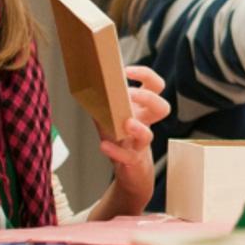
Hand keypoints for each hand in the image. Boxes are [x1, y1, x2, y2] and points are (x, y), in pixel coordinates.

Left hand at [98, 66, 170, 208]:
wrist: (130, 172)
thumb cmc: (121, 140)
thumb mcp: (110, 117)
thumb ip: (100, 101)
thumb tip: (83, 81)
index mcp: (142, 110)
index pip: (155, 86)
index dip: (146, 75)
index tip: (127, 71)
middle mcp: (146, 125)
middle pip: (162, 107)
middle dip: (147, 98)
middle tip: (130, 94)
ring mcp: (140, 144)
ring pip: (148, 136)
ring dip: (138, 128)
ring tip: (126, 122)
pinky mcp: (133, 161)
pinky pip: (127, 157)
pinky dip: (115, 151)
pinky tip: (104, 145)